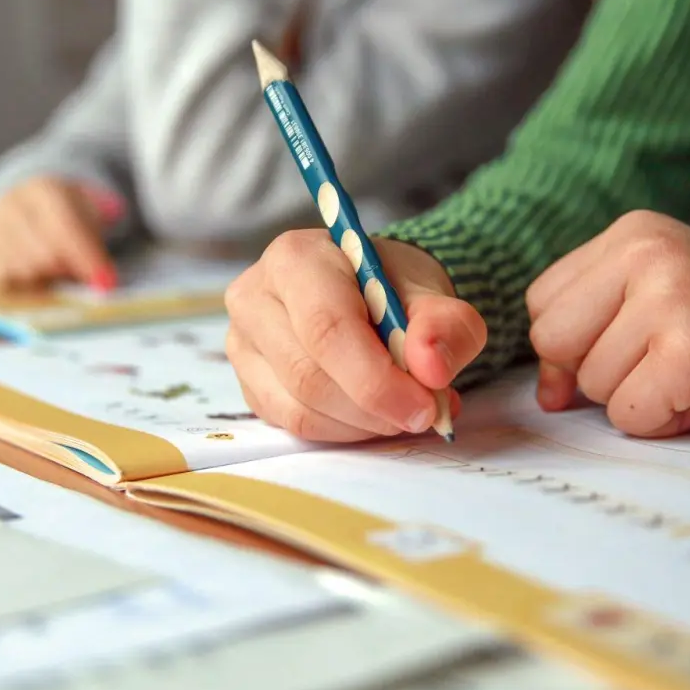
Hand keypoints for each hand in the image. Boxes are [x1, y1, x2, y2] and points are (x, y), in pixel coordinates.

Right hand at [0, 176, 118, 289]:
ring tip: (56, 271)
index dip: (87, 258)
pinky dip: (21, 284)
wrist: (26, 202)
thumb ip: (105, 216)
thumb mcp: (91, 206)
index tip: (106, 283)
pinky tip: (35, 276)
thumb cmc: (66, 210)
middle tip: (80, 274)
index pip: (65, 227)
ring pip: (20, 270)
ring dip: (45, 280)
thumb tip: (113, 219)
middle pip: (42, 255)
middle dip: (67, 271)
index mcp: (43, 188)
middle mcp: (10, 203)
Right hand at [225, 230, 486, 441]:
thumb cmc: (391, 287)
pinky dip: (342, 431)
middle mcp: (255, 298)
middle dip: (374, 408)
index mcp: (296, 258)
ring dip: (361, 424)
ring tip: (400, 409)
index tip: (423, 407)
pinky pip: (293, 425)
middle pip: (309, 375)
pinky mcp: (247, 383)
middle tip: (421, 414)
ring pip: (300, 408)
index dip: (376, 380)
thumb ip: (445, 325)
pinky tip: (370, 414)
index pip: (327, 328)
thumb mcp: (432, 294)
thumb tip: (432, 369)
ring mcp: (243, 344)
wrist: (365, 291)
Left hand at [526, 210, 689, 437]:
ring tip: (679, 370)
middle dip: (592, 367)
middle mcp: (647, 255)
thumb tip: (547, 396)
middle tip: (650, 358)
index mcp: (631, 233)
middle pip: (554, 339)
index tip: (616, 342)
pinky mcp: (688, 354)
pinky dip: (656, 419)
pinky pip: (628, 412)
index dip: (568, 338)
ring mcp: (670, 301)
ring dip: (632, 394)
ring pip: (591, 382)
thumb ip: (584, 331)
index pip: (542, 300)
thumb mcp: (646, 296)